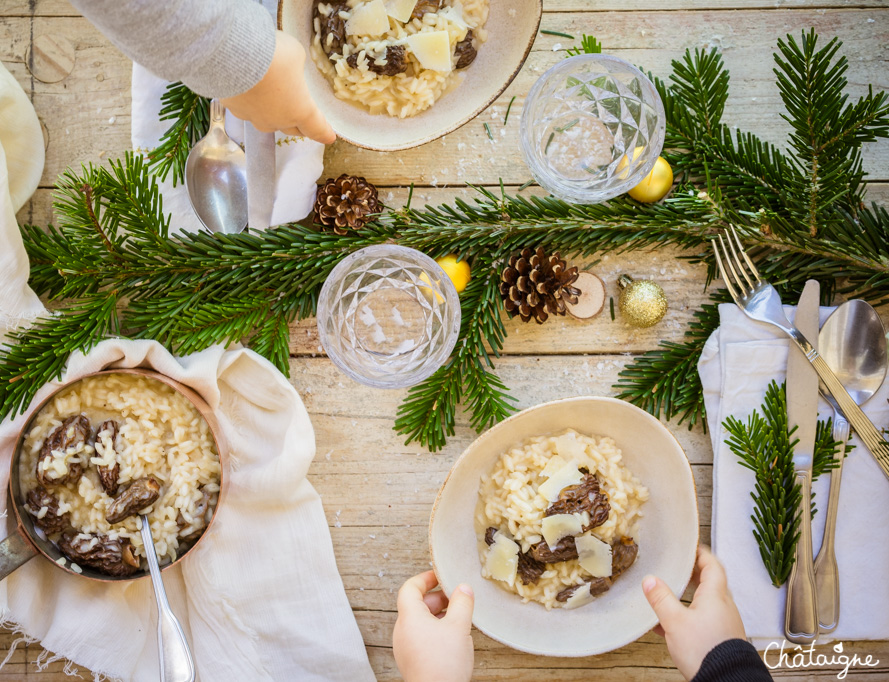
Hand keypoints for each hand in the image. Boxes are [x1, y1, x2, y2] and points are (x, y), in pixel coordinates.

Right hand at [221, 30, 334, 143]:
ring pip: (267, 121)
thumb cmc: (273, 54)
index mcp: (300, 110)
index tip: (329, 137)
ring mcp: (254, 117)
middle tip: (300, 115)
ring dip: (271, 112)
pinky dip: (250, 100)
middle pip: (291, 128)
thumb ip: (296, 67)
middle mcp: (278, 120)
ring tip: (270, 96)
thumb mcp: (295, 54)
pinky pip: (247, 109)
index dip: (324, 133)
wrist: (231, 55)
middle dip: (298, 124)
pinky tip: (248, 87)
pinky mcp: (234, 109)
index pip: (317, 129)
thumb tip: (288, 68)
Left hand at [393, 571, 474, 681]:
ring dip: (438, 615)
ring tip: (458, 620)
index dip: (425, 578)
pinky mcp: (412, 660)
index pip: (410, 588)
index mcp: (409, 617)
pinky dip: (435, 630)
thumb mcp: (459, 627)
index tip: (440, 576)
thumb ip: (462, 603)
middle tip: (456, 599)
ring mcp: (405, 646)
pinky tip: (452, 639)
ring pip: (420, 621)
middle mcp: (402, 630)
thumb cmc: (444, 663)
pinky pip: (421, 637)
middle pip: (416, 604)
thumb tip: (463, 588)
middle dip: (437, 598)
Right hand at [642, 546, 746, 679]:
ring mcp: (724, 624)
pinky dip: (689, 616)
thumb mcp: (675, 621)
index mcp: (715, 596)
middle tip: (680, 567)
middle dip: (694, 574)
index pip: (712, 565)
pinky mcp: (720, 639)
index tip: (691, 547)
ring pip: (707, 603)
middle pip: (711, 583)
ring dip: (691, 596)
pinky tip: (671, 626)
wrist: (725, 680)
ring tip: (672, 595)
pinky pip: (704, 621)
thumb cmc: (704, 650)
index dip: (701, 553)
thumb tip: (650, 580)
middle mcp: (723, 607)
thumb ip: (661, 599)